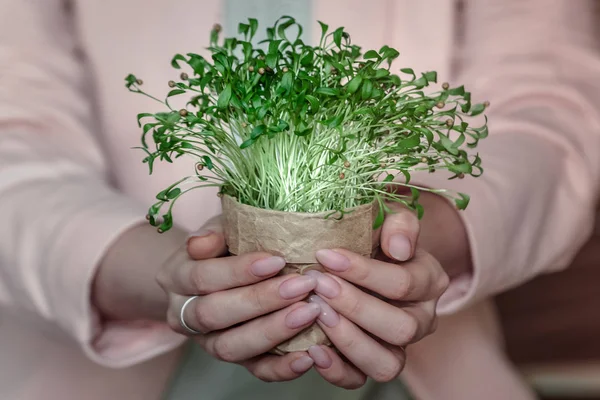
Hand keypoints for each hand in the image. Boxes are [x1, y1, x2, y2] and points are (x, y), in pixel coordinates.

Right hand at [160, 217, 321, 381]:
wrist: (225, 268)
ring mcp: (207, 342)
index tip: (277, 260)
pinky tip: (306, 357)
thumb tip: (203, 242)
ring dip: (272, 332)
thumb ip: (215, 232)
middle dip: (260, 301)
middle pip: (214, 314)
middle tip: (302, 286)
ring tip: (309, 313)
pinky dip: (280, 368)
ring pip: (230, 347)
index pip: (203, 277)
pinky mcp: (235, 360)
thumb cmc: (229, 241)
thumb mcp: (221, 227)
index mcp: (176, 277)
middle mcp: (184, 314)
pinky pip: (254, 371)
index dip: (238, 271)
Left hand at [303, 199, 451, 387]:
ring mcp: (397, 347)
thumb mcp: (390, 218)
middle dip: (356, 307)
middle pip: (400, 328)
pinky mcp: (371, 364)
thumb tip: (399, 248)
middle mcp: (421, 321)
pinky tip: (312, 348)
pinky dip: (336, 370)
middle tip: (319, 285)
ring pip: (386, 363)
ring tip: (317, 313)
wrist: (366, 255)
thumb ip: (400, 224)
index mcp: (429, 282)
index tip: (325, 254)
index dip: (364, 272)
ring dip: (349, 340)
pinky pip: (360, 380)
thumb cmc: (375, 236)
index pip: (404, 283)